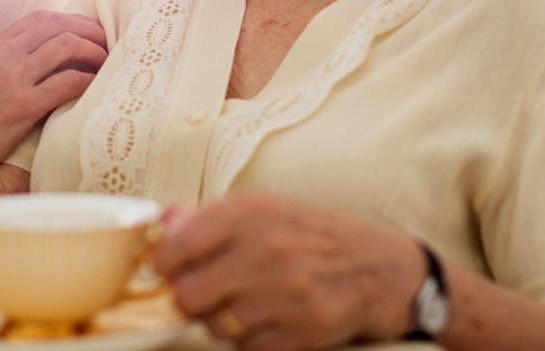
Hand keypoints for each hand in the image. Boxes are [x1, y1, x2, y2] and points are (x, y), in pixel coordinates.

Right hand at [0, 11, 106, 182]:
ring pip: (66, 47)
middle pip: (58, 26)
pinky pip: (66, 83)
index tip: (90, 31)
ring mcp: (11, 79)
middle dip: (89, 31)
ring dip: (94, 52)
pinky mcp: (20, 107)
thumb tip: (46, 54)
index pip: (41, 19)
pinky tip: (95, 87)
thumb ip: (7, 60)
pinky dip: (87, 80)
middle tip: (107, 44)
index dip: (72, 20)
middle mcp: (1, 55)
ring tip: (106, 64)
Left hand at [151, 193, 426, 350]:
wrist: (381, 267)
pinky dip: (252, 340)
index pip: (178, 244)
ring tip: (243, 304)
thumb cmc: (314, 234)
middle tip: (203, 293)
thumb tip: (163, 220)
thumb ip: (210, 215)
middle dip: (189, 299)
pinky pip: (248, 349)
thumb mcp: (266, 208)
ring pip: (216, 326)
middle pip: (188, 295)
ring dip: (222, 321)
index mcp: (252, 211)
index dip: (164, 263)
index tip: (169, 268)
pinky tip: (269, 319)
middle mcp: (268, 248)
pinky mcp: (304, 330)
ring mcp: (288, 293)